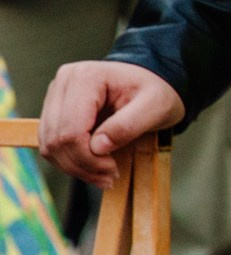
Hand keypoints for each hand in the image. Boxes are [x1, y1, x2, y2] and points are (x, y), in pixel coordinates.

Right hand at [38, 61, 184, 185]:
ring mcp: (55, 96)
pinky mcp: (54, 111)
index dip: (88, 158)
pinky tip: (93, 167)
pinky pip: (51, 144)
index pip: (71, 131)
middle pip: (57, 140)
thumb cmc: (157, 91)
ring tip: (104, 175)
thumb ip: (127, 126)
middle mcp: (63, 83)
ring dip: (74, 167)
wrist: (153, 83)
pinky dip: (70, 161)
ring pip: (49, 145)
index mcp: (86, 77)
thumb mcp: (155, 107)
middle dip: (82, 165)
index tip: (113, 169)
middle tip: (110, 177)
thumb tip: (96, 147)